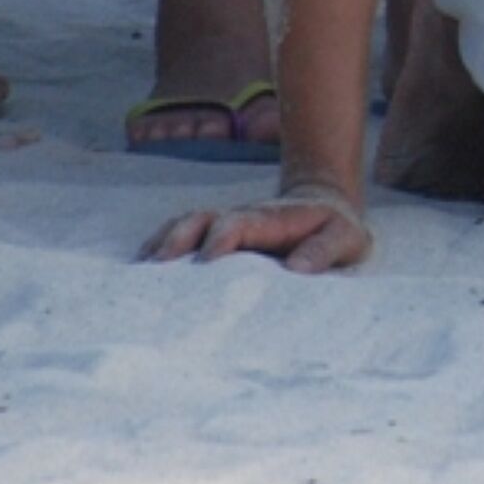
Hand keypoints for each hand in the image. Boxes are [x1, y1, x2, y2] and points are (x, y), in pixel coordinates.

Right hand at [143, 184, 371, 273]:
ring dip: (161, 244)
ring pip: (184, 225)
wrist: (326, 208)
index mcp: (270, 219)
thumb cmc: (335, 229)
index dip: (220, 239)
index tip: (204, 262)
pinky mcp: (215, 239)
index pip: (238, 223)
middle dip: (176, 240)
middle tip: (156, 269)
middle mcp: (240, 219)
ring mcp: (224, 227)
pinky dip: (159, 248)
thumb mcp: (344, 238)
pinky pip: (182, 237)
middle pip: (199, 220)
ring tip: (139, 273)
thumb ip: (324, 250)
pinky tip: (141, 274)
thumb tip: (296, 270)